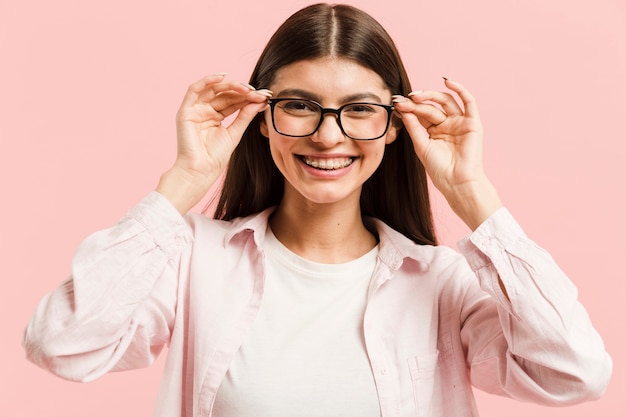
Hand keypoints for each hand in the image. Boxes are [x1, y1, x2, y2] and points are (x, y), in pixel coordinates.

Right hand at [157, 74, 271, 213]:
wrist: (201, 171)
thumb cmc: (215, 158)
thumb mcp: (235, 133)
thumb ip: (245, 115)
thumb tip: (260, 100)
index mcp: (215, 116)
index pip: (234, 101)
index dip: (249, 97)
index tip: (266, 95)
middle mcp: (205, 111)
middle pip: (225, 94)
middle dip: (243, 91)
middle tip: (260, 92)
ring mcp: (195, 110)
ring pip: (212, 89)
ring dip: (230, 85)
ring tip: (247, 88)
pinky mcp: (185, 111)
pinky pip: (194, 89)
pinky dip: (207, 81)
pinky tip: (223, 77)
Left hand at [392, 78, 501, 229]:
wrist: (456, 182)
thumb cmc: (439, 169)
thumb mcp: (421, 145)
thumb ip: (413, 126)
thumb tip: (402, 108)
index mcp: (433, 131)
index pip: (421, 114)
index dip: (409, 108)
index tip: (396, 103)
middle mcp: (447, 124)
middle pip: (431, 107)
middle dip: (417, 103)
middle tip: (405, 101)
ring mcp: (460, 122)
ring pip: (446, 101)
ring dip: (431, 95)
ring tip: (417, 96)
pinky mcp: (472, 122)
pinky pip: (468, 101)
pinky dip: (460, 89)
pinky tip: (447, 81)